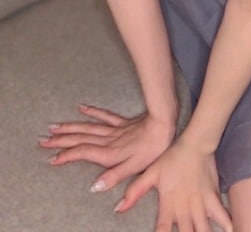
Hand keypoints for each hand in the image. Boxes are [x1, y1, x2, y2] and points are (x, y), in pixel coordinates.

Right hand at [39, 104, 174, 191]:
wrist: (164, 123)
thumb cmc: (152, 148)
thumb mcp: (134, 167)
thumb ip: (114, 176)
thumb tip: (93, 187)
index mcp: (109, 152)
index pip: (82, 153)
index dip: (66, 155)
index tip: (51, 158)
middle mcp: (108, 139)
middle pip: (80, 139)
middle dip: (60, 140)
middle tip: (43, 140)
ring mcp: (115, 129)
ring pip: (87, 127)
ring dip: (70, 127)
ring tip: (54, 127)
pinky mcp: (123, 122)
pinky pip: (104, 116)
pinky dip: (92, 112)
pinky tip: (82, 108)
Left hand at [115, 137, 232, 231]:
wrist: (194, 144)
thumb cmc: (171, 158)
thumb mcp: (151, 173)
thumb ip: (135, 191)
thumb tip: (118, 209)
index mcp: (168, 204)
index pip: (161, 230)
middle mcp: (184, 207)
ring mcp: (200, 203)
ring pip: (203, 229)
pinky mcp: (213, 196)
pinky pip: (221, 214)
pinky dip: (226, 223)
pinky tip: (231, 230)